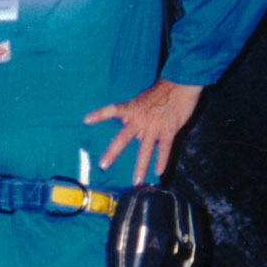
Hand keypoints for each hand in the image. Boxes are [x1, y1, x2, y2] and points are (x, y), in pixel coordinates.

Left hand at [83, 78, 202, 185]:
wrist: (180, 85)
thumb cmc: (161, 92)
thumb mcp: (142, 100)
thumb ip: (136, 116)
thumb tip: (135, 133)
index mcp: (132, 109)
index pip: (112, 110)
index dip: (99, 115)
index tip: (87, 120)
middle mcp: (139, 120)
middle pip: (123, 138)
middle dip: (113, 152)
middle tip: (103, 165)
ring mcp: (154, 127)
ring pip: (145, 149)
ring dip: (140, 166)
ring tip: (136, 180)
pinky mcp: (168, 131)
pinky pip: (164, 149)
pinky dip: (161, 161)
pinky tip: (158, 172)